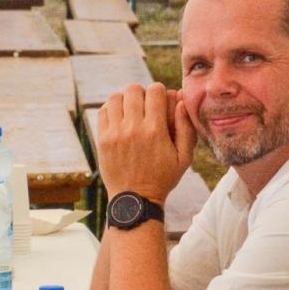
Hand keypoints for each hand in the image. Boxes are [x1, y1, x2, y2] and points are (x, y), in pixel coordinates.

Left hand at [97, 83, 196, 202]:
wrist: (135, 199)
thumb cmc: (163, 178)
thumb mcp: (184, 157)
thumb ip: (186, 128)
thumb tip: (181, 101)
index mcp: (155, 130)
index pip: (155, 90)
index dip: (159, 92)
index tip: (160, 102)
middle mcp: (133, 128)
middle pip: (133, 90)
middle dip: (142, 93)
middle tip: (145, 105)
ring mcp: (115, 134)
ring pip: (116, 97)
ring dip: (125, 100)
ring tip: (131, 111)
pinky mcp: (102, 140)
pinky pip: (103, 111)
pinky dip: (111, 109)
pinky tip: (119, 118)